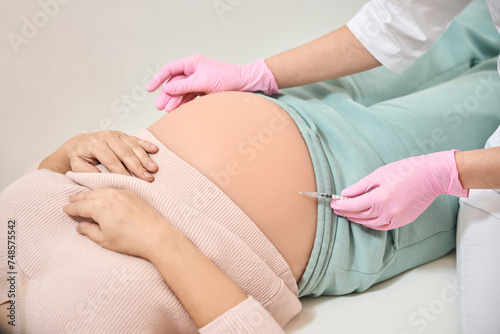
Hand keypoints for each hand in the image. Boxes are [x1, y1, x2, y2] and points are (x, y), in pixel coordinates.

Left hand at [41, 130, 158, 181]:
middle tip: (148, 178)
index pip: (111, 160)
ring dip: (145, 158)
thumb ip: (86, 171)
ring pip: (133, 146)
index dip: (122, 172)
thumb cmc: (80, 157)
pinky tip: (155, 150)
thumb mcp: (77, 164)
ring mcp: (117, 134)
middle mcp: (107, 137)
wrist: (80, 143)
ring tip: (153, 168)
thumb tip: (99, 176)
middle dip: (138, 166)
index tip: (130, 182)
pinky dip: (146, 144)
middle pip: (125, 153)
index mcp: (95, 144)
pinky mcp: (124, 135)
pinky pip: (137, 139)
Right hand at [63, 189, 170, 258]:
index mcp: (99, 207)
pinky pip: (114, 189)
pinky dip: (105, 191)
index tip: (65, 210)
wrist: (157, 235)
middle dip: (79, 198)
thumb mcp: (104, 240)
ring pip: (102, 190)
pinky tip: (104, 195)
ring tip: (85, 196)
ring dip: (91, 193)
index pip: (80, 206)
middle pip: (89, 195)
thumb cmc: (131, 240)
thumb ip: (89, 231)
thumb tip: (80, 226)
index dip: (71, 209)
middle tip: (71, 199)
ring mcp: (123, 193)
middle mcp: (110, 196)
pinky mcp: (133, 194)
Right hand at [146, 55, 280, 111]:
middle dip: (166, 95)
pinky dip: (183, 104)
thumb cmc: (227, 78)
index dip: (158, 79)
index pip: (170, 70)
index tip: (149, 89)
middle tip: (159, 106)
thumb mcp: (202, 81)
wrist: (244, 84)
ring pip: (181, 92)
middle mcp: (193, 71)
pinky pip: (189, 98)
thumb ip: (183, 86)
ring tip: (167, 110)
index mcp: (192, 63)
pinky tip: (177, 111)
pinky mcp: (203, 91)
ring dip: (174, 101)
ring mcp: (198, 82)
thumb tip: (167, 89)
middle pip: (174, 83)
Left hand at [330, 150, 468, 229]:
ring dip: (357, 219)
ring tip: (348, 214)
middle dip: (347, 212)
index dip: (341, 206)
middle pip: (360, 216)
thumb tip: (345, 194)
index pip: (354, 206)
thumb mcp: (379, 174)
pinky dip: (371, 224)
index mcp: (380, 198)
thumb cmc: (406, 170)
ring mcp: (396, 219)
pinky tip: (365, 219)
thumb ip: (360, 186)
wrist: (431, 176)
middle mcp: (387, 212)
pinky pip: (382, 227)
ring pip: (370, 224)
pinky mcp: (403, 221)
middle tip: (337, 208)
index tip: (333, 204)